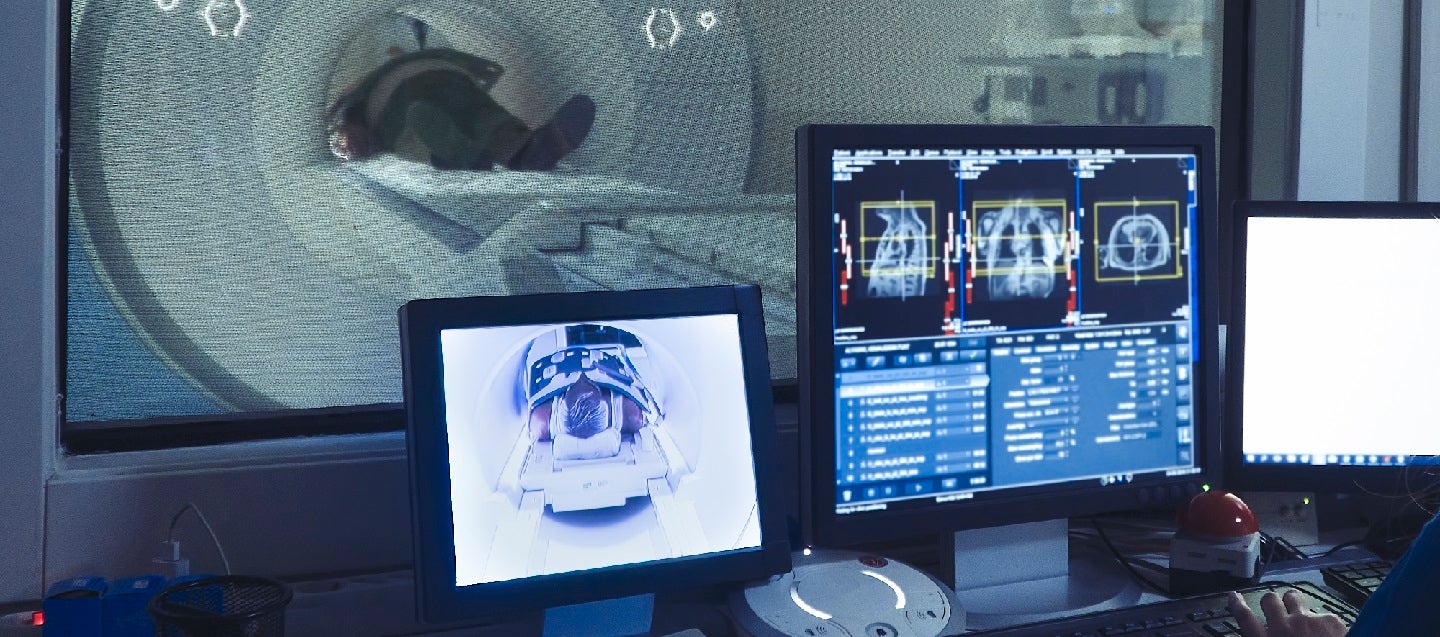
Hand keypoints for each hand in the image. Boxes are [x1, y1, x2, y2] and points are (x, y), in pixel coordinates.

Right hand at [1228, 590, 1347, 636]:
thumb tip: (1257, 636)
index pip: (1244, 616)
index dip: (1237, 604)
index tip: (1235, 596)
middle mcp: (1282, 627)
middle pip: (1269, 600)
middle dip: (1272, 602)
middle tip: (1278, 609)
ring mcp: (1306, 620)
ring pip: (1293, 596)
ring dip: (1294, 602)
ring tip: (1300, 611)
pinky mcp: (1329, 620)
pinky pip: (1323, 613)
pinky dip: (1324, 622)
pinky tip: (1330, 633)